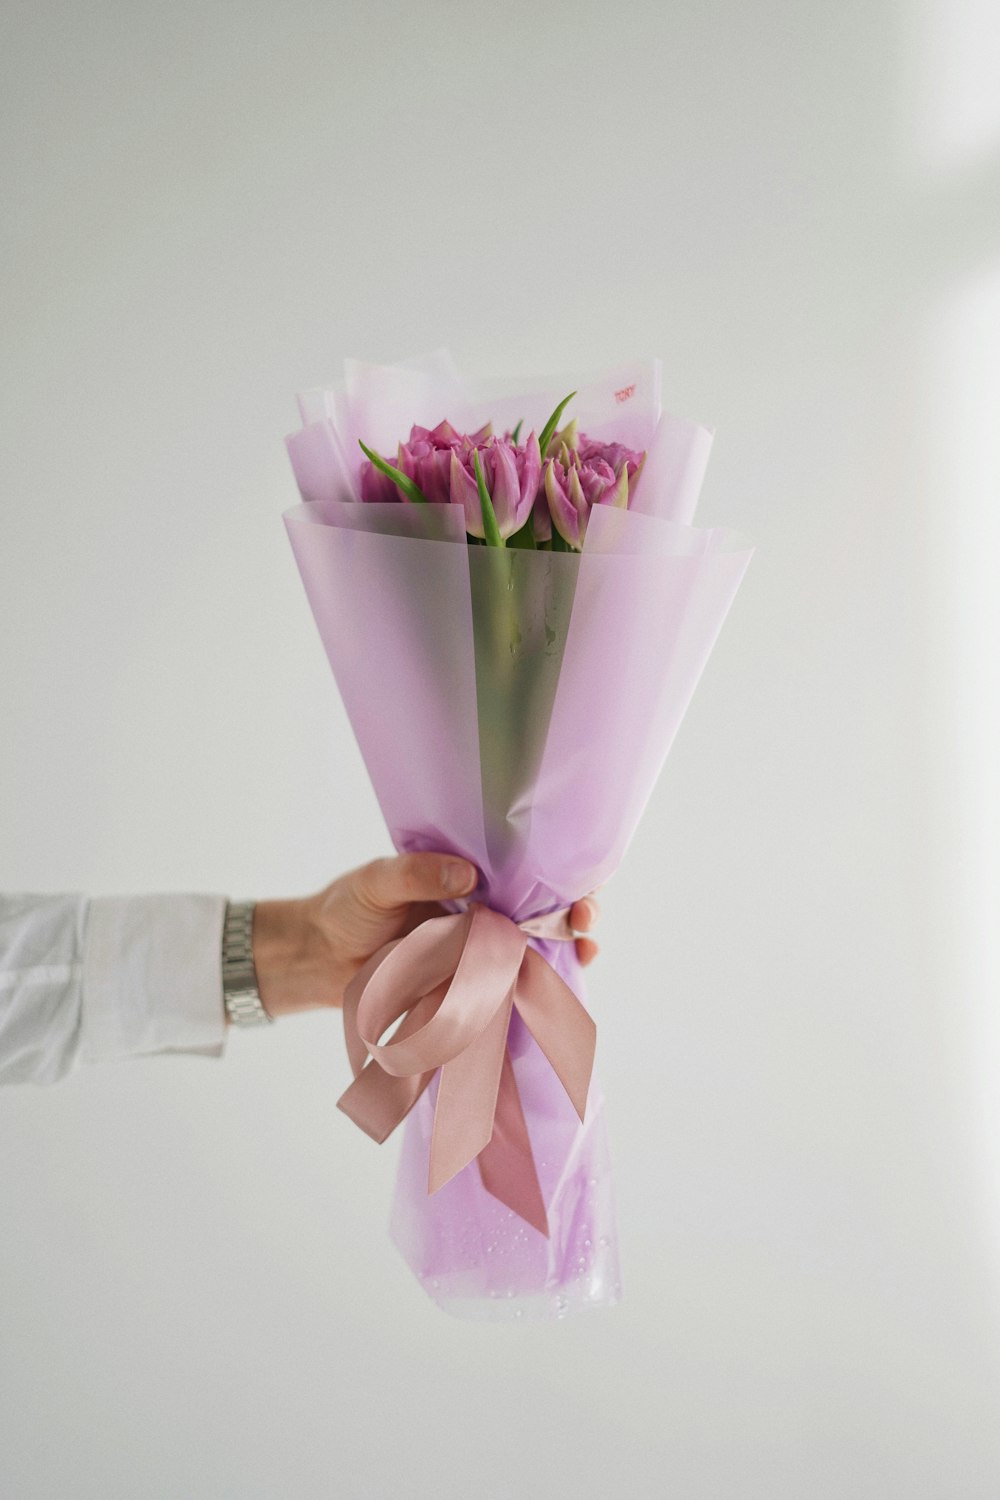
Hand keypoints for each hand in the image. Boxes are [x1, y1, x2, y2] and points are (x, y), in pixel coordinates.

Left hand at [249, 853, 599, 1019]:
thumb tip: (468, 874)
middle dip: (578, 915)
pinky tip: (552, 996)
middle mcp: (485, 915)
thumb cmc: (347, 908)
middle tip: (585, 919)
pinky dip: (535, 996)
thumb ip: (417, 873)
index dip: (563, 872)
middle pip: (547, 913)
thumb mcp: (377, 879)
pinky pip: (508, 994)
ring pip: (538, 955)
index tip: (578, 879)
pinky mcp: (466, 993)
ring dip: (570, 955)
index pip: (528, 870)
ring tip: (585, 954)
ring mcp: (479, 956)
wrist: (319, 960)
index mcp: (472, 878)